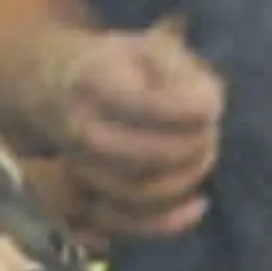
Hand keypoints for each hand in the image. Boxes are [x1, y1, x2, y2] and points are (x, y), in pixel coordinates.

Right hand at [30, 26, 226, 242]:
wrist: (59, 87)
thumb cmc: (121, 67)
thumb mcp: (149, 46)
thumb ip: (183, 68)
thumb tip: (211, 107)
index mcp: (95, 80)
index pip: (148, 105)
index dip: (189, 110)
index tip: (212, 105)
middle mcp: (80, 127)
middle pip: (145, 155)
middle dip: (192, 148)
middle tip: (211, 134)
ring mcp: (78, 166)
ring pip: (138, 191)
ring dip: (184, 179)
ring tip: (204, 158)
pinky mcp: (85, 198)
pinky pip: (127, 224)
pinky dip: (167, 222)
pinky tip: (199, 205)